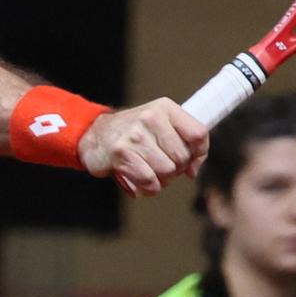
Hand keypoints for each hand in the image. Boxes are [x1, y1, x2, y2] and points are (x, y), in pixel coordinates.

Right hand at [78, 100, 209, 195]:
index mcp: (165, 108)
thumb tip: (194, 170)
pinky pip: (150, 181)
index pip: (198, 133)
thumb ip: (183, 143)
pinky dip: (149, 188)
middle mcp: (151, 117)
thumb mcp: (160, 126)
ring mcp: (135, 135)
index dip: (199, 153)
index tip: (191, 161)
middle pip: (182, 157)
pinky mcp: (122, 153)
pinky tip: (142, 180)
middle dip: (176, 168)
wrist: (95, 136)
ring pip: (167, 171)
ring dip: (162, 180)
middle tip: (162, 165)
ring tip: (150, 171)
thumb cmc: (133, 134)